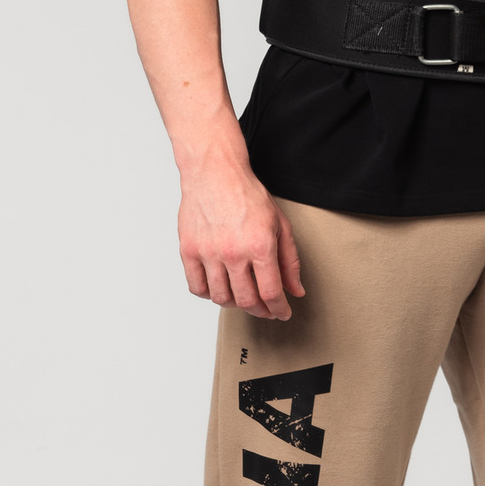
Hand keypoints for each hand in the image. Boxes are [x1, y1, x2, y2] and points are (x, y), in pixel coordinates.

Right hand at [177, 158, 303, 318]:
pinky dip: (209, 294)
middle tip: (266, 309)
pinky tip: (219, 286)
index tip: (282, 313)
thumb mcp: (280, 224)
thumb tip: (295, 290)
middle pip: (247, 301)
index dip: (279, 309)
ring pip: (221, 298)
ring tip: (243, 296)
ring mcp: (208, 252)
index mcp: (260, 245)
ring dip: (235, 304)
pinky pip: (197, 287)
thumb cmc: (247, 194)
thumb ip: (290, 261)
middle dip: (261, 311)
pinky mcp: (189, 250)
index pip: (271, 293)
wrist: (215, 173)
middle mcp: (233, 252)